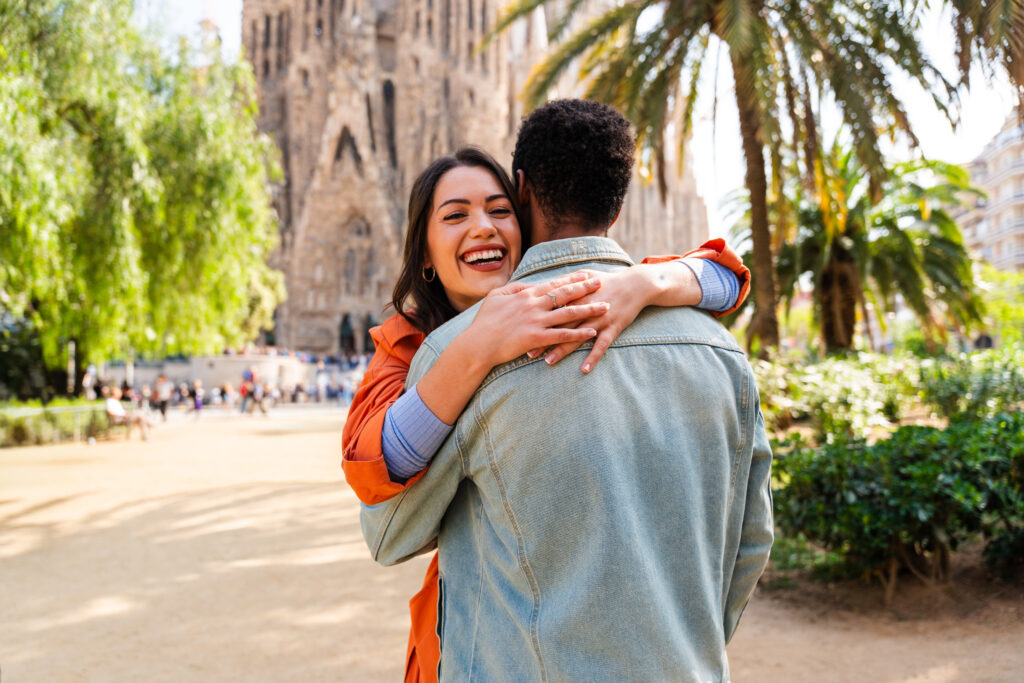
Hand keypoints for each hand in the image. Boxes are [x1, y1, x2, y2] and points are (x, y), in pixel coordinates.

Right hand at [467, 271, 610, 367]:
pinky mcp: (537, 338)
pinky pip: (563, 335)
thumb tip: (527, 285)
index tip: (585, 275)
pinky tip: (592, 333)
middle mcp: (534, 305)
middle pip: (565, 294)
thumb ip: (514, 289)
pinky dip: (579, 334)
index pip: (553, 284)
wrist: (477, 344)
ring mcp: (536, 321)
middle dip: (586, 288)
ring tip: (606, 307)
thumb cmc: (484, 322)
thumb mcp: (496, 297)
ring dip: (589, 309)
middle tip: (602, 283)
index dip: (571, 279)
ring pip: (569, 313)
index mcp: (525, 295)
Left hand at [539, 266, 665, 372]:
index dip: (536, 319)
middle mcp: (585, 307)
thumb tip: (545, 284)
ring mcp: (599, 318)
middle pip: (560, 325)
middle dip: (543, 338)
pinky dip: (593, 357)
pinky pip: (601, 345)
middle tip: (528, 351)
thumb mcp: (585, 275)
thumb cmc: (607, 280)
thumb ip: (565, 282)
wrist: (636, 284)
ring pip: (577, 336)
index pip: (551, 308)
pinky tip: (584, 369)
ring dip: (563, 350)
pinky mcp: (613, 327)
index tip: (521, 329)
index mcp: (576, 294)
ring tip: (548, 361)